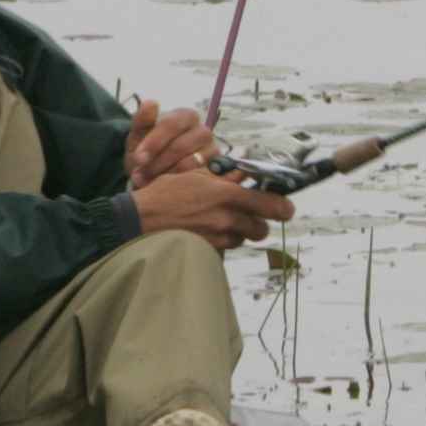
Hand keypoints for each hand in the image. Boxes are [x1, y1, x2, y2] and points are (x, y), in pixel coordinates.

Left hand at [123, 97, 214, 189]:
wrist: (153, 173)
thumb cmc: (146, 150)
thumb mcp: (138, 135)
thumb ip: (142, 120)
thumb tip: (151, 103)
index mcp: (185, 116)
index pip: (171, 125)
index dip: (154, 142)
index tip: (138, 158)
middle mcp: (203, 131)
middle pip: (181, 146)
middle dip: (157, 162)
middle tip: (139, 175)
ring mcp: (212, 151)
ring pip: (191, 164)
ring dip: (166, 174)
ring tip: (148, 182)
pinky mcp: (215, 172)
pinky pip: (199, 179)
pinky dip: (179, 184)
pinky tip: (165, 188)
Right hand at [134, 163, 294, 251]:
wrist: (138, 220)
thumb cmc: (164, 194)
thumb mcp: (195, 176)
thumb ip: (222, 177)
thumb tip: (242, 174)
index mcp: (226, 195)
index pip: (270, 205)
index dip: (282, 208)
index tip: (286, 208)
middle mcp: (226, 219)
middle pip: (261, 229)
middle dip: (258, 223)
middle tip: (249, 215)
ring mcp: (218, 238)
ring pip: (242, 239)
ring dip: (238, 232)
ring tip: (221, 221)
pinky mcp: (208, 252)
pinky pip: (225, 249)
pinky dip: (222, 242)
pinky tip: (208, 232)